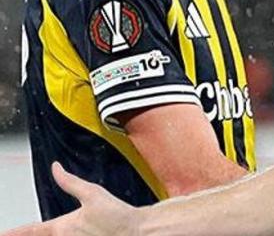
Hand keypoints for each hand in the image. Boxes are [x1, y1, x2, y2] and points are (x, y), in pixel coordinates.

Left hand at [1, 163, 139, 235]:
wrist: (137, 232)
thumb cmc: (117, 215)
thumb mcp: (93, 193)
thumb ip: (70, 181)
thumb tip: (55, 167)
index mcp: (62, 227)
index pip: (30, 231)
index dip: (12, 232)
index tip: (1, 232)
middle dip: (33, 234)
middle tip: (21, 231)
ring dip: (55, 235)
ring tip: (63, 230)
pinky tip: (78, 234)